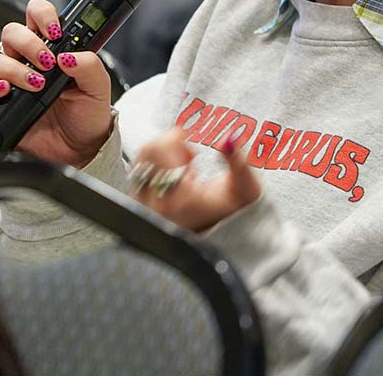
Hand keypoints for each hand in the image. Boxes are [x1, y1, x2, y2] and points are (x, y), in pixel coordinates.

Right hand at [0, 0, 112, 166]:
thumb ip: (89, 65)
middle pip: (11, 33)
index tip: (54, 30)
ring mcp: (10, 83)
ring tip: (36, 85)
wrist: (80, 149)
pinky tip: (4, 92)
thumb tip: (68, 55)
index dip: (41, 14)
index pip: (36, 15)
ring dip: (15, 69)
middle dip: (29, 44)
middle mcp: (27, 61)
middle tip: (47, 63)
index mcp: (50, 48)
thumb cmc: (88, 114)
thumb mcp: (98, 87)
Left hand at [130, 127, 260, 232]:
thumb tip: (229, 138)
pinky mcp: (139, 207)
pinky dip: (154, 168)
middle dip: (169, 145)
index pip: (160, 148)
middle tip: (188, 157)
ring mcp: (144, 206)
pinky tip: (172, 178)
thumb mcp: (245, 190)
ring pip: (140, 160)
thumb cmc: (232, 215)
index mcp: (179, 197)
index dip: (178, 140)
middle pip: (148, 151)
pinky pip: (137, 173)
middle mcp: (156, 204)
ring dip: (161, 156)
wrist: (219, 243)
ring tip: (182, 168)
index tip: (194, 152)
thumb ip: (239, 162)